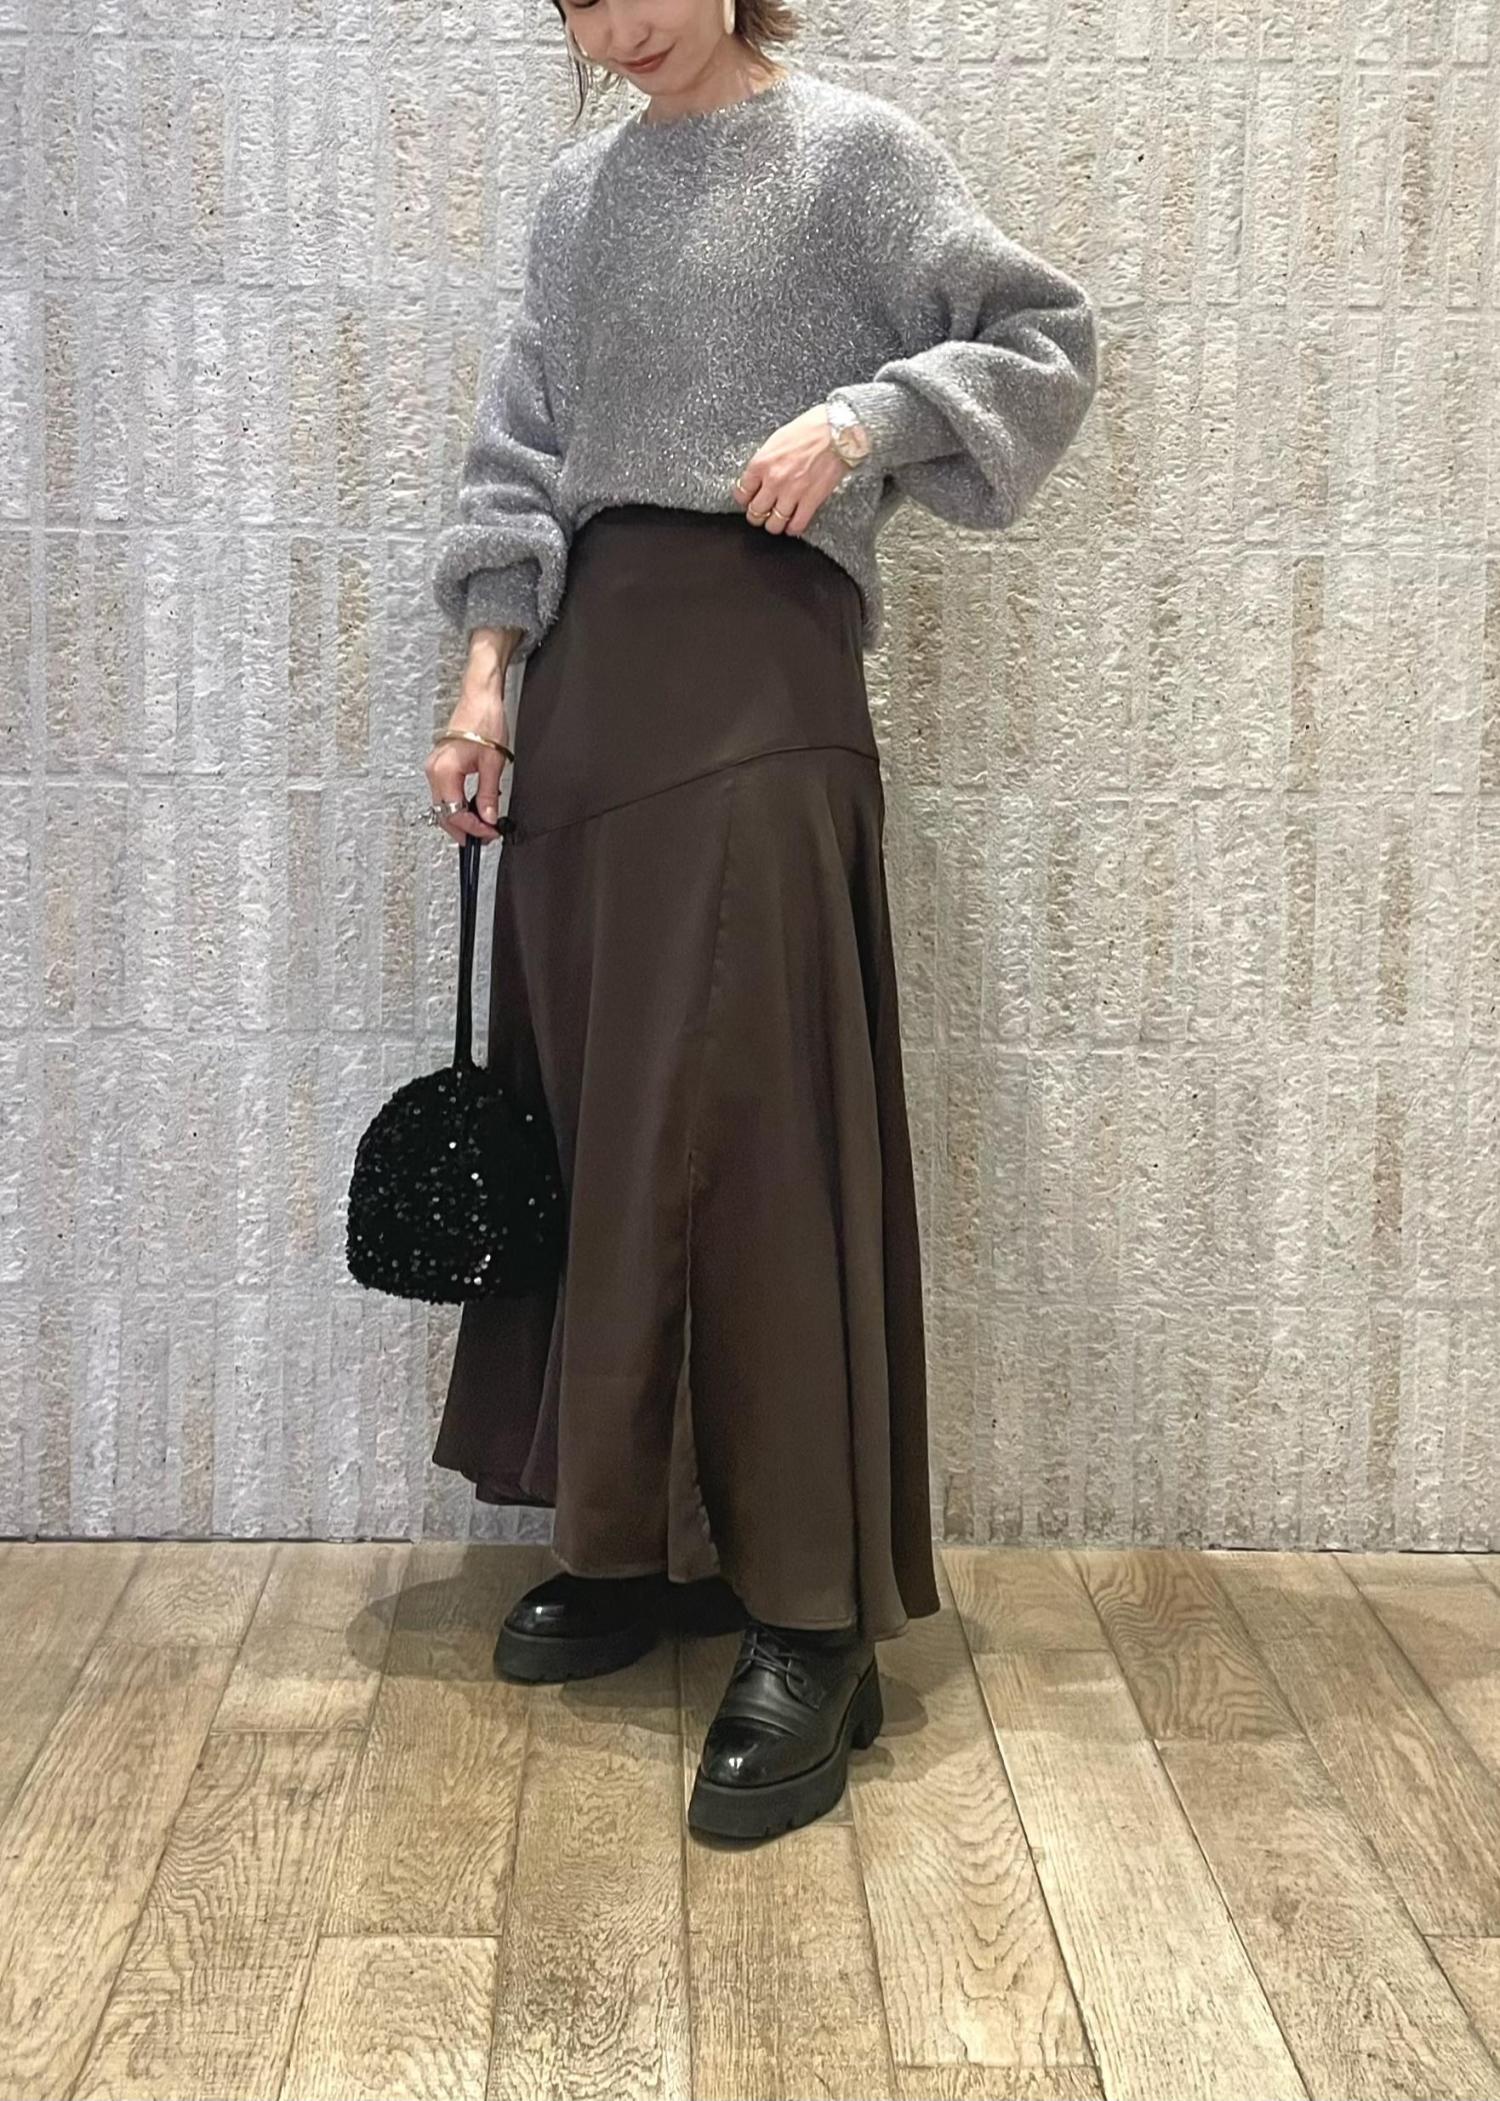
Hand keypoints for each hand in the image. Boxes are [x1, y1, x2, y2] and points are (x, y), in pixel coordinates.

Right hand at [425, 628, 514, 845]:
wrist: (479, 698)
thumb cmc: (485, 721)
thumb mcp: (493, 762)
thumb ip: (489, 794)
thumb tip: (488, 818)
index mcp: (444, 771)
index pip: (454, 813)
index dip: (473, 828)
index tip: (490, 833)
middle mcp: (434, 771)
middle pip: (444, 813)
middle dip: (464, 829)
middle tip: (485, 836)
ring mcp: (434, 768)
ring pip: (443, 806)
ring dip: (461, 818)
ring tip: (482, 825)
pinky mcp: (439, 765)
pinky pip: (445, 794)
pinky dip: (457, 805)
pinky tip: (473, 808)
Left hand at [732, 405, 856, 535]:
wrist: (838, 431)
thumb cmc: (811, 428)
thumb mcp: (778, 439)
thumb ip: (766, 460)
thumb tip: (760, 475)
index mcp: (762, 462)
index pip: (742, 492)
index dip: (744, 499)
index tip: (748, 500)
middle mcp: (773, 480)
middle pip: (755, 512)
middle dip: (757, 515)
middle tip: (762, 513)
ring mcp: (792, 492)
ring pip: (774, 524)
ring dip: (774, 524)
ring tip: (777, 521)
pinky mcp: (811, 500)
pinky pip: (797, 525)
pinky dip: (793, 528)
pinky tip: (793, 525)